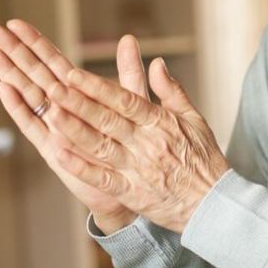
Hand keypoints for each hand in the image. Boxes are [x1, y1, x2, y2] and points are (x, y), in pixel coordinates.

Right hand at [0, 21, 146, 233]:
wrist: (131, 186)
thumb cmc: (131, 145)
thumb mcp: (134, 103)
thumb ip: (129, 72)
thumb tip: (129, 38)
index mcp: (79, 94)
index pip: (53, 62)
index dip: (35, 42)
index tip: (15, 23)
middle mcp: (61, 108)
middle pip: (33, 73)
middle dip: (13, 51)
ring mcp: (54, 128)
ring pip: (27, 94)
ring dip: (8, 73)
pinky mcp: (52, 148)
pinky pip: (32, 124)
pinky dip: (17, 106)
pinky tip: (2, 88)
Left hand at [43, 57, 229, 233]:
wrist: (215, 204)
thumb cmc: (205, 160)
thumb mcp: (194, 119)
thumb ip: (172, 91)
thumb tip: (156, 62)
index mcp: (160, 123)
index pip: (124, 100)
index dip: (97, 87)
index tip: (74, 74)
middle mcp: (146, 144)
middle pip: (107, 120)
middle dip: (78, 103)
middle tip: (53, 87)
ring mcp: (137, 169)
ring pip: (100, 146)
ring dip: (74, 130)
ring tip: (51, 115)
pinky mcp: (132, 193)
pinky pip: (102, 178)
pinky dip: (81, 167)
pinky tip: (60, 154)